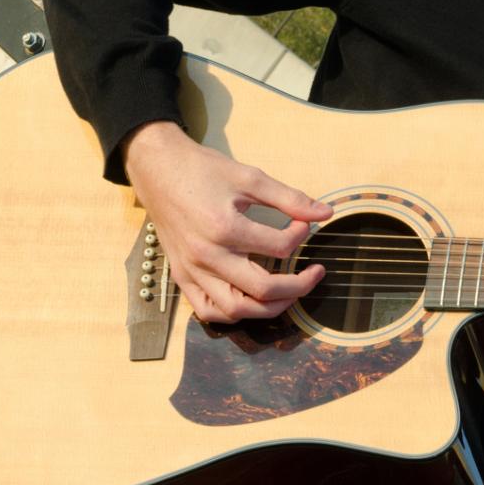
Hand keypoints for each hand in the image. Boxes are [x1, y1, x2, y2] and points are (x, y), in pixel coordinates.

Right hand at [122, 121, 335, 323]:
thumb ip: (290, 198)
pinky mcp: (181, 277)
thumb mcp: (250, 177)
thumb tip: (325, 213)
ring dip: (269, 308)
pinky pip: (207, 311)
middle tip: (315, 273)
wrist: (157, 169)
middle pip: (262, 289)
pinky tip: (251, 302)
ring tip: (289, 294)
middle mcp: (207, 256)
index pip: (279, 247)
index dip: (300, 236)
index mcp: (225, 228)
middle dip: (298, 286)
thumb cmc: (202, 171)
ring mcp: (192, 271)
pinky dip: (232, 314)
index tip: (303, 224)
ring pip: (235, 311)